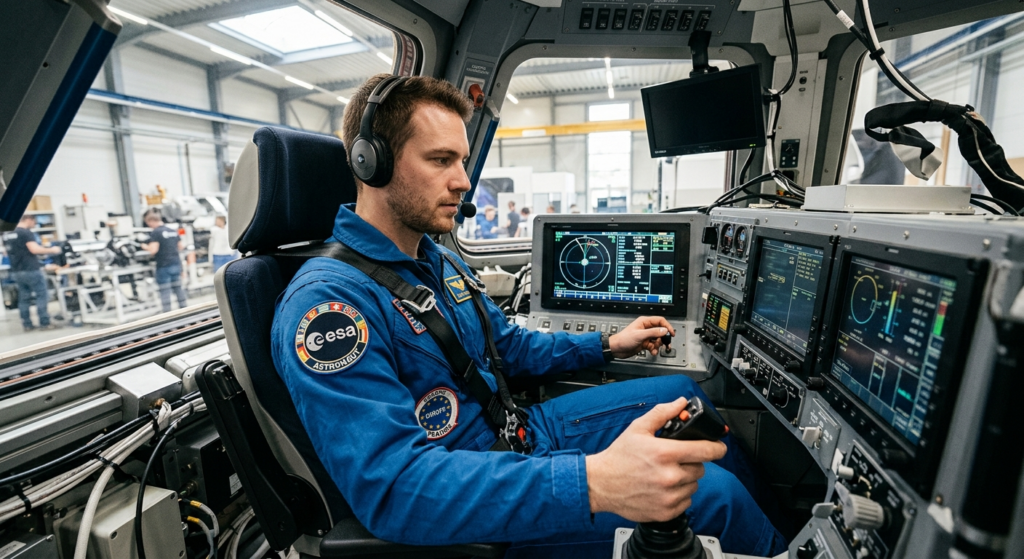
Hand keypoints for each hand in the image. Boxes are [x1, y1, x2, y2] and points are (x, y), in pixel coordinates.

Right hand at [585, 398, 726, 521]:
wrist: (600, 484)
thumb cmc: (618, 457)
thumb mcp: (638, 428)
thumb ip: (662, 413)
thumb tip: (680, 403)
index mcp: (665, 453)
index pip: (706, 450)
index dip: (717, 447)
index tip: (719, 447)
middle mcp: (670, 476)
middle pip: (700, 468)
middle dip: (691, 462)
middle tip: (674, 460)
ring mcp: (669, 496)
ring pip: (694, 485)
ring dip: (685, 479)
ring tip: (665, 474)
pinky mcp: (666, 511)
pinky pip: (686, 501)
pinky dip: (678, 495)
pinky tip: (663, 488)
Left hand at [609, 316, 674, 357]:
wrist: (616, 349)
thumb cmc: (624, 339)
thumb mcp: (640, 335)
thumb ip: (653, 332)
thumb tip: (664, 330)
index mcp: (645, 322)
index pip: (660, 321)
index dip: (667, 326)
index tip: (671, 333)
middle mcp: (646, 328)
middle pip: (660, 331)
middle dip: (663, 338)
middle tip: (666, 344)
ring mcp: (645, 336)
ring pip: (658, 339)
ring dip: (658, 345)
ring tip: (655, 348)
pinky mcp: (644, 343)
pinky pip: (653, 345)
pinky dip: (654, 349)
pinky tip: (652, 352)